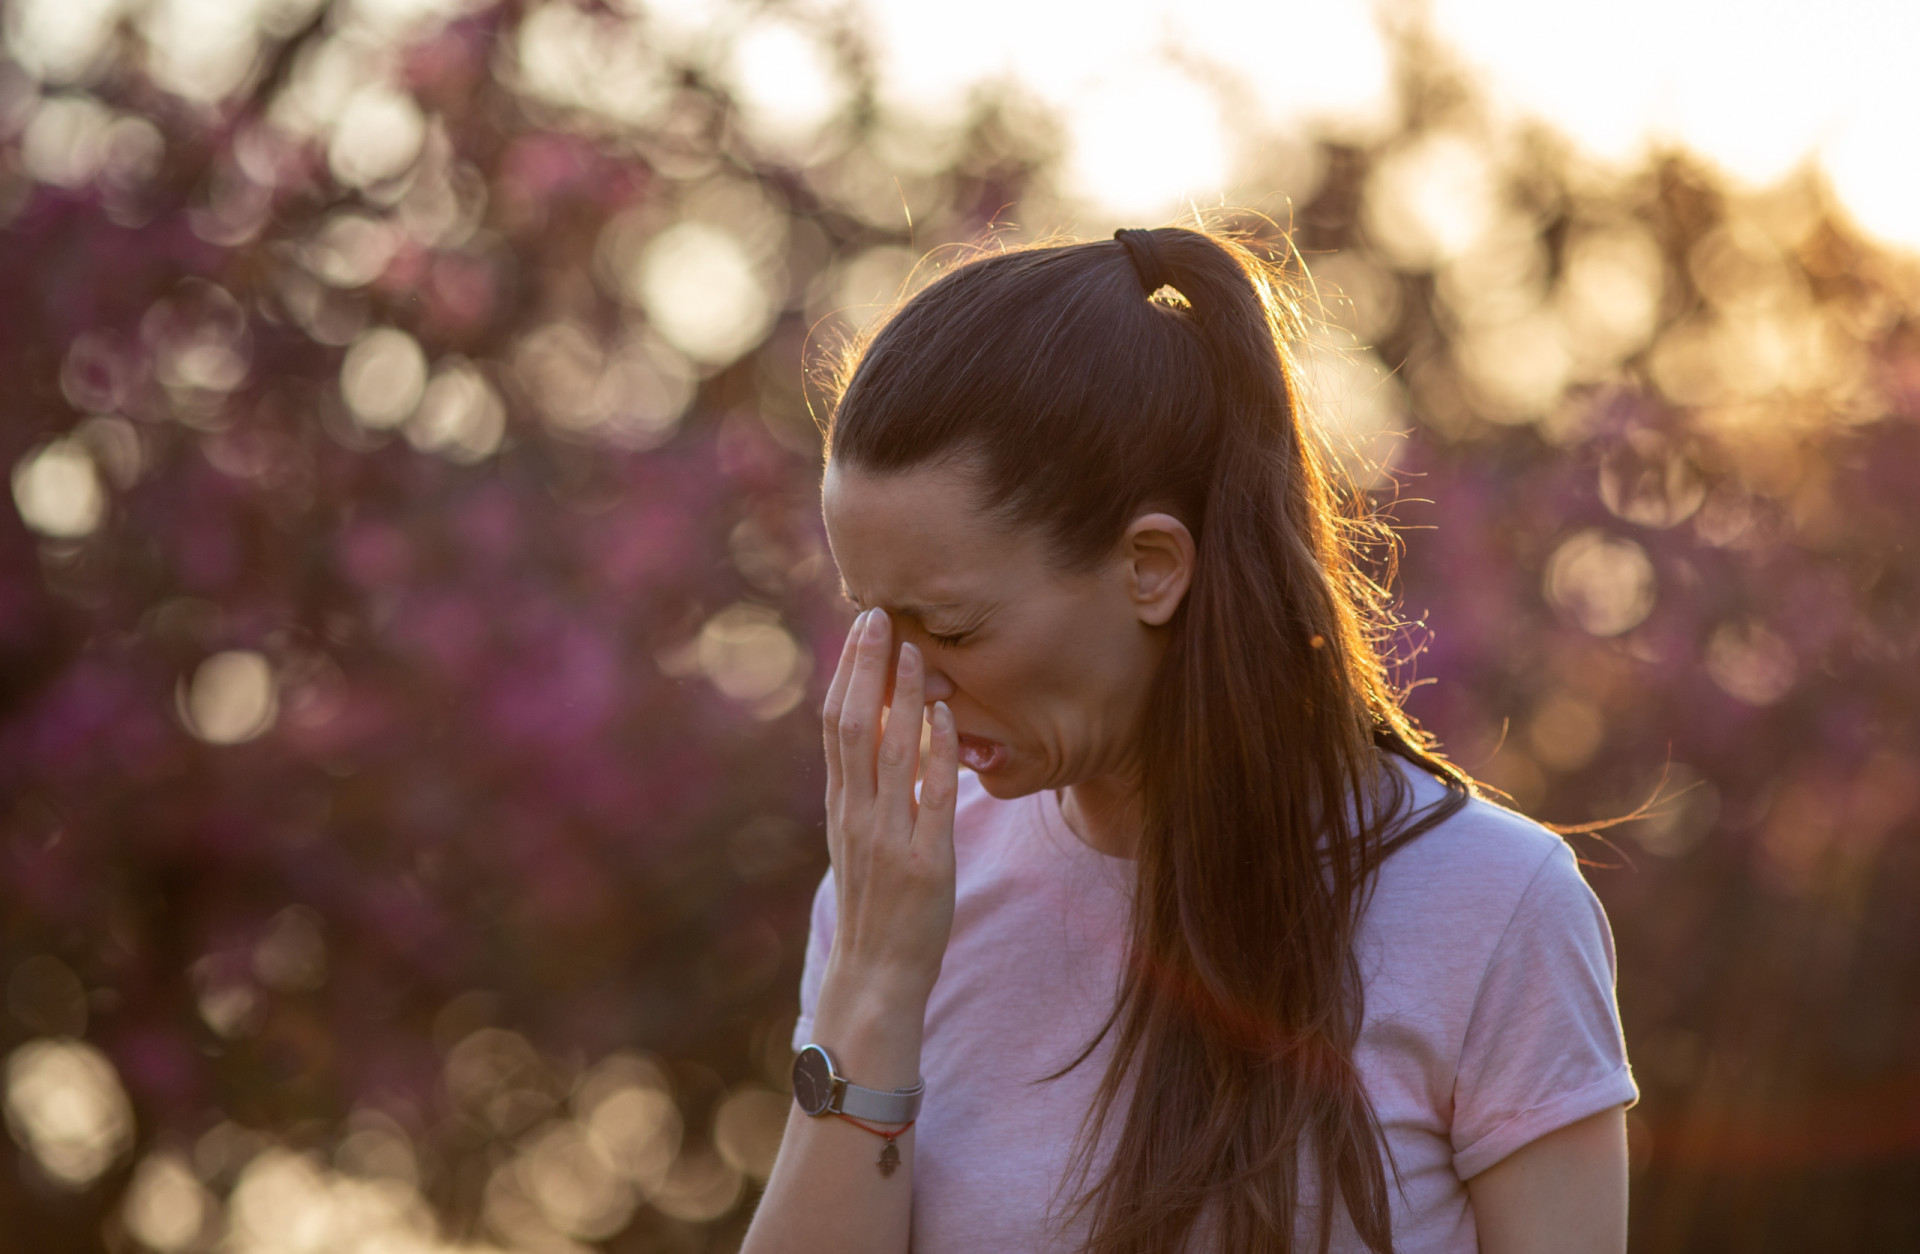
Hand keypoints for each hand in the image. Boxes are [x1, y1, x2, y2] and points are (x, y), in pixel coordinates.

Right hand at [820, 609, 959, 1006]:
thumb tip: (881, 735)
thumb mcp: (862, 841)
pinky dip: (937, 753)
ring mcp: (888, 837)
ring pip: (888, 753)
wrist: (878, 974)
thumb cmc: (877, 906)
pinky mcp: (924, 862)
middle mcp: (857, 815)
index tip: (862, 626)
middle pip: (853, 726)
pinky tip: (947, 718)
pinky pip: (931, 797)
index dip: (847, 671)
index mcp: (842, 806)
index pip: (836, 724)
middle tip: (880, 615)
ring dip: (902, 698)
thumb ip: (867, 791)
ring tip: (916, 651)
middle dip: (865, 667)